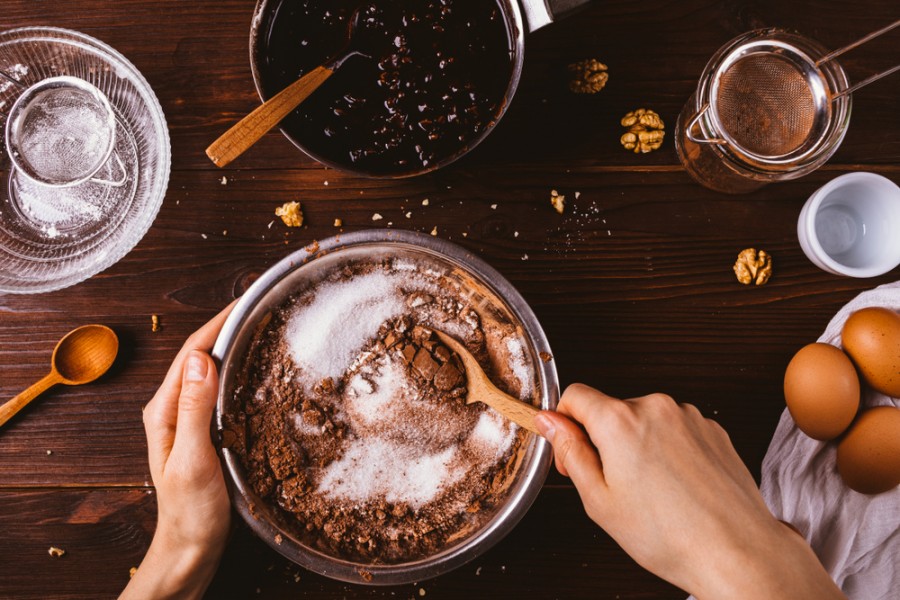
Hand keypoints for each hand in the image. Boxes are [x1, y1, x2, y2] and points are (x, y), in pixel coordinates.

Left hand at [121, 302, 235, 599]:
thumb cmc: (190, 512)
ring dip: (234, 346)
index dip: (218, 322)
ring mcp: (188, 419)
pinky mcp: (204, 431)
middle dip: (228, 326)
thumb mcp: (193, 459)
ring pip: (212, 370)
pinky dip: (239, 371)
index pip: (192, 352)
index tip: (246, 301)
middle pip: (201, 355)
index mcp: (164, 410)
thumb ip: (194, 409)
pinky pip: (221, 390)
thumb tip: (203, 359)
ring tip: (263, 327)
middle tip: (262, 307)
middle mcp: (173, 408)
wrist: (190, 548)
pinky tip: (259, 370)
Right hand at [534, 384, 844, 599]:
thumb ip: (569, 452)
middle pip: (611, 410)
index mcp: (620, 421)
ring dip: (638, 445)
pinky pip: (675, 429)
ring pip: (644, 420)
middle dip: (604, 440)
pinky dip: (669, 450)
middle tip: (614, 486)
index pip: (574, 395)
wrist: (737, 551)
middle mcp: (655, 407)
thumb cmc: (670, 535)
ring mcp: (688, 415)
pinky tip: (677, 487)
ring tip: (653, 492)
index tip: (571, 450)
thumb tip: (550, 422)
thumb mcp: (599, 500)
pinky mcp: (712, 429)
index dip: (565, 423)